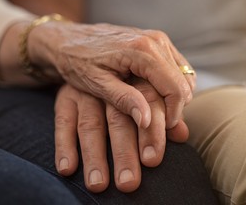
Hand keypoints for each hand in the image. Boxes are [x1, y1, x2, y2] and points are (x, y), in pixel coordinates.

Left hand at [29, 22, 195, 128]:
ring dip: (173, 97)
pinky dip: (170, 85)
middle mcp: (156, 41)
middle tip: (155, 124)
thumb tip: (147, 120)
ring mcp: (157, 40)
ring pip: (183, 76)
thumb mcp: (97, 84)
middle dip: (175, 108)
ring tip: (152, 110)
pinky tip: (153, 95)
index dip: (173, 114)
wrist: (68, 40)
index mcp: (142, 50)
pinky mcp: (155, 43)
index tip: (161, 130)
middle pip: (183, 83)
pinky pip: (176, 68)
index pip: (176, 89)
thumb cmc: (78, 61)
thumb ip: (124, 100)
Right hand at [54, 80, 188, 192]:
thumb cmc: (126, 80)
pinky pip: (63, 122)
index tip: (152, 161)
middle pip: (118, 120)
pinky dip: (64, 145)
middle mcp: (109, 84)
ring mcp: (85, 91)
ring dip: (94, 156)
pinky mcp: (65, 96)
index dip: (152, 133)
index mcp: (135, 78)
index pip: (147, 105)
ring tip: (98, 184)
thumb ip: (162, 111)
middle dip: (124, 152)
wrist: (90, 60)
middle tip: (128, 183)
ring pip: (90, 125)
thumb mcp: (145, 88)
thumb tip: (182, 135)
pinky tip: (67, 168)